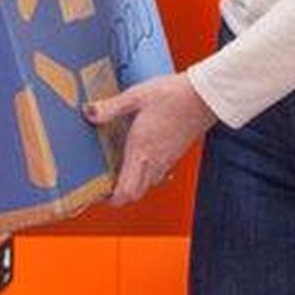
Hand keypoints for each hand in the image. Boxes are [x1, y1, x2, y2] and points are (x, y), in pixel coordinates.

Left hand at [84, 73, 217, 205]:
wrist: (206, 95)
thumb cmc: (174, 95)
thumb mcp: (136, 96)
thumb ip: (111, 107)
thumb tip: (89, 112)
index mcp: (141, 151)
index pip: (126, 191)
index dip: (112, 199)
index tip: (101, 193)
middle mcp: (154, 160)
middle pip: (136, 194)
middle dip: (121, 194)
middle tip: (108, 184)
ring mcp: (168, 159)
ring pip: (148, 185)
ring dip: (135, 184)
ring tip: (123, 170)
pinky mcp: (177, 153)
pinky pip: (160, 174)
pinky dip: (149, 174)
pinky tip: (145, 157)